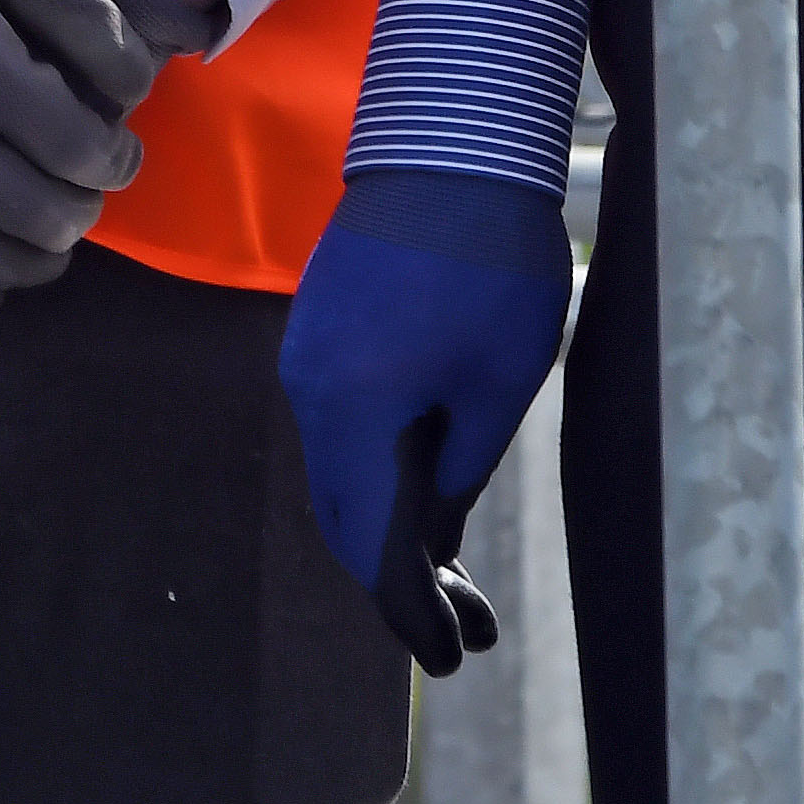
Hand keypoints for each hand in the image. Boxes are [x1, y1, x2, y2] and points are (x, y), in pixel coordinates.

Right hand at [279, 160, 571, 679]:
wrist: (451, 146)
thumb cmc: (491, 266)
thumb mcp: (496, 385)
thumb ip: (457, 468)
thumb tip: (429, 530)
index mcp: (351, 411)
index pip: (371, 542)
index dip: (409, 610)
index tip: (450, 658)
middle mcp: (310, 389)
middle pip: (342, 513)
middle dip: (396, 576)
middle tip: (462, 628)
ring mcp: (308, 356)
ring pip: (339, 468)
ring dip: (387, 521)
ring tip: (456, 571)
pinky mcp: (322, 329)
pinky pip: (339, 423)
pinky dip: (376, 467)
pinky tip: (428, 483)